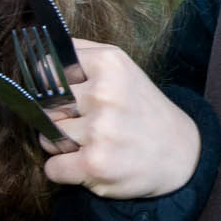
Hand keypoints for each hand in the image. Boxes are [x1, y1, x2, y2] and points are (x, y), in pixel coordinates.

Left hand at [42, 40, 202, 198]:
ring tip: (95, 144)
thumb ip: (82, 56)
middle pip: (45, 105)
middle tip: (89, 124)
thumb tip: (38, 49)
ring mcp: (99, 129)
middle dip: (60, 118)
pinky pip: (53, 168)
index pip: (47, 68)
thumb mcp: (122, 69)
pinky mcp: (95, 163)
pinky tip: (91, 164)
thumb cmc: (142, 110)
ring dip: (64, 146)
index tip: (69, 96)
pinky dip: (66, 171)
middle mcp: (104, 92)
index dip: (52, 86)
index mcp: (109, 63)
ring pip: (48, 137)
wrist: (182, 154)